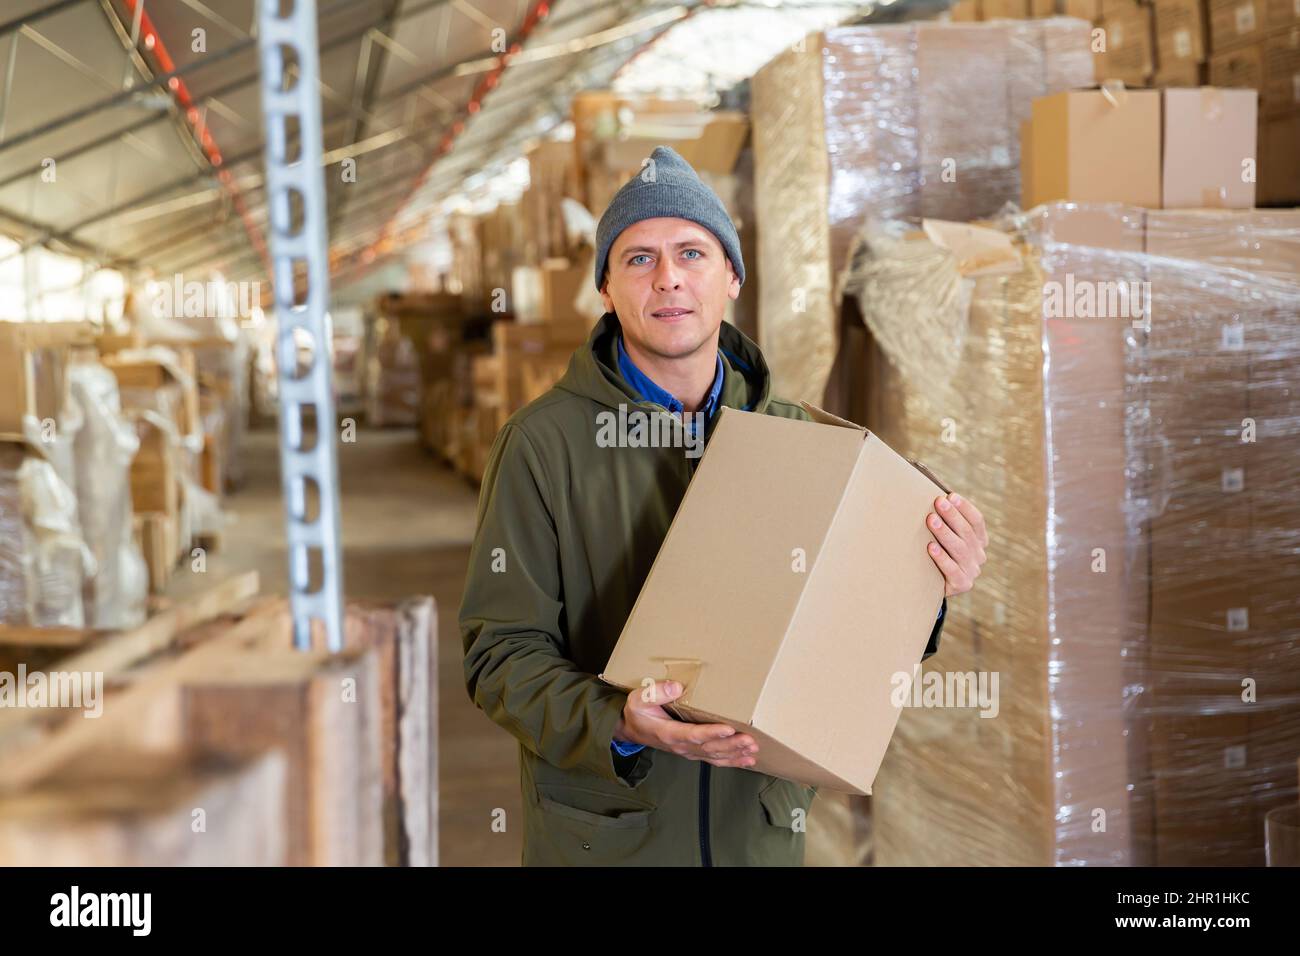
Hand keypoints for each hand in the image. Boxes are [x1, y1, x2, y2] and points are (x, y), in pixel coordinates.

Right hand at [614, 680, 757, 768]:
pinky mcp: (693, 752)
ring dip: (735, 753)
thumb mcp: (639, 699)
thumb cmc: (637, 713)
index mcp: (668, 733)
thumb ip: (656, 693)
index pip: (693, 734)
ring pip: (714, 756)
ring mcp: (687, 751)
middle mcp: (680, 745)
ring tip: (752, 750)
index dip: (712, 733)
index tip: (729, 729)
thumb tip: (677, 687)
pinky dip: (732, 761)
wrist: (631, 729)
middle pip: (710, 748)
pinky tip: (747, 760)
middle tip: (750, 741)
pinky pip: (714, 760)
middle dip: (731, 745)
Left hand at [925, 492, 987, 596]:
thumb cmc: (938, 552)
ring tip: (931, 520)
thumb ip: (946, 520)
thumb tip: (936, 496)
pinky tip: (930, 547)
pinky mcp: (962, 585)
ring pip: (960, 549)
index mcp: (980, 541)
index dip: (965, 508)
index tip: (950, 496)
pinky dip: (941, 558)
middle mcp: (979, 555)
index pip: (977, 521)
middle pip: (967, 533)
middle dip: (952, 516)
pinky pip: (952, 570)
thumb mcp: (946, 536)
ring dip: (945, 533)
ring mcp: (972, 571)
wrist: (933, 586)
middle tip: (938, 502)